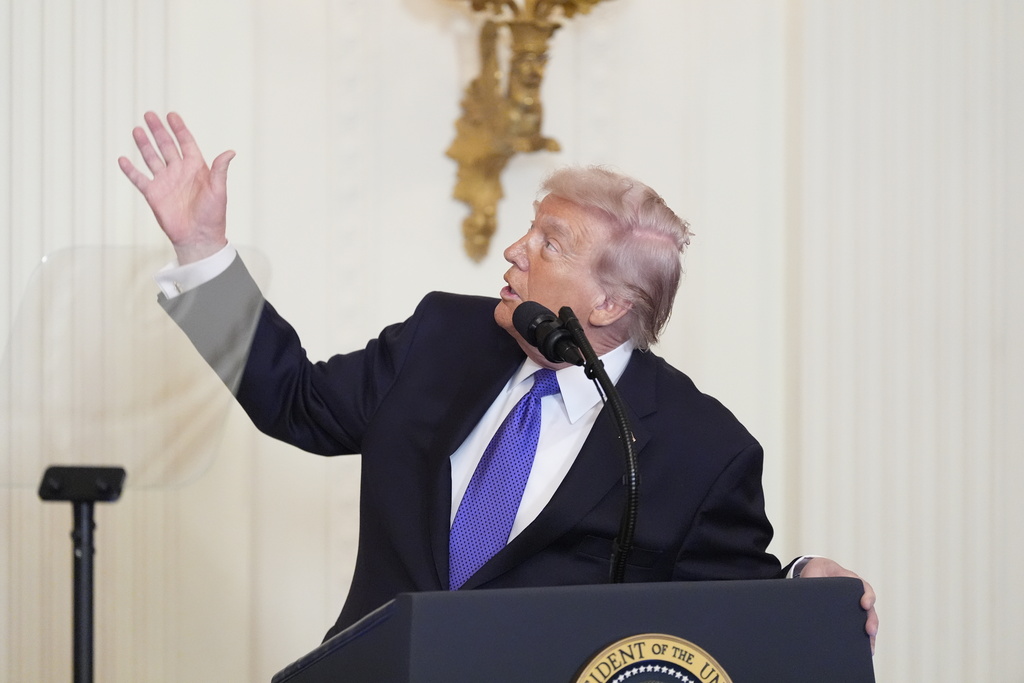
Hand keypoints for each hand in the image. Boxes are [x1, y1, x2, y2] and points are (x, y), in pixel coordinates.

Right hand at [118, 112, 234, 263]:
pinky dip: (130, 170)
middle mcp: (179, 172)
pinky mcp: (153, 194)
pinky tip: (122, 160)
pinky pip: (139, 179)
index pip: (186, 143)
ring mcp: (165, 182)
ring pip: (152, 158)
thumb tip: (231, 152)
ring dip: (144, 144)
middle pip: (166, 146)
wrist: (199, 237)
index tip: (171, 115)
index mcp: (196, 168)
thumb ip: (220, 170)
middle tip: (149, 115)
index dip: (179, 129)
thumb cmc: (213, 216)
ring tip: (137, 130)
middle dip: (158, 131)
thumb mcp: (219, 191)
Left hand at [799, 557, 878, 653]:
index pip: (865, 589)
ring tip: (868, 649)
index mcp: (851, 582)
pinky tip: (860, 651)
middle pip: (869, 610)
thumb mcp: (815, 571)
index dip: (867, 597)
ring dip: (869, 636)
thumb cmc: (818, 571)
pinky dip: (860, 641)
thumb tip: (806, 591)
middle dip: (871, 621)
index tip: (864, 604)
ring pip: (866, 623)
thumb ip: (812, 579)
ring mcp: (854, 609)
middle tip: (870, 631)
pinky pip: (857, 630)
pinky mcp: (848, 619)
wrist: (816, 574)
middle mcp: (857, 597)